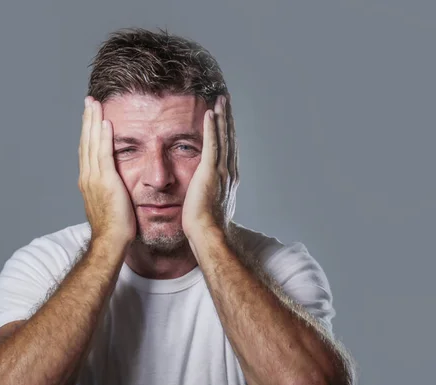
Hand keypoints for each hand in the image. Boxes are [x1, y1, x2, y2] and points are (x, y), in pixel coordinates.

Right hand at [78, 96, 135, 245]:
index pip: (87, 151)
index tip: (90, 116)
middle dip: (87, 120)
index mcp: (88, 181)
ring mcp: (94, 179)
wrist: (110, 241)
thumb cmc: (114, 228)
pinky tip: (105, 123)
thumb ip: (110, 189)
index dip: (88, 132)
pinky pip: (103, 154)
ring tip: (95, 104)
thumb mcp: (109, 203)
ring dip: (93, 122)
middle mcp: (87, 177)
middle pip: (86, 142)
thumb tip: (116, 184)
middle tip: (89, 101)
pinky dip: (103, 138)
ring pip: (92, 144)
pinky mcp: (106, 181)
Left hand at [182, 94, 238, 238]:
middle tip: (226, 101)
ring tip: (220, 101)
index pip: (228, 149)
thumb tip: (206, 193)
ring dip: (222, 117)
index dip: (227, 132)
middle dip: (227, 118)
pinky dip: (212, 128)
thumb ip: (211, 194)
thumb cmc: (206, 226)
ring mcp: (221, 171)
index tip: (225, 118)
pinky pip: (212, 144)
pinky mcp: (210, 172)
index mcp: (228, 179)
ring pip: (223, 138)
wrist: (208, 233)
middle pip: (229, 139)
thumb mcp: (211, 206)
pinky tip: (210, 113)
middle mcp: (229, 172)